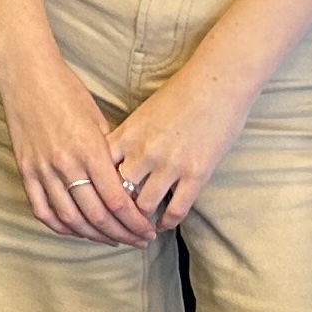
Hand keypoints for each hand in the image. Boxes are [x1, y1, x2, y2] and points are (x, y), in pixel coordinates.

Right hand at [0, 43, 151, 245]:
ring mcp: (43, 169)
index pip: (116, 200)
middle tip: (137, 240)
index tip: (147, 230)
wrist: (27, 75)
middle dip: (121, 234)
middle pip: (97, 215)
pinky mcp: (26, 170)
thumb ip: (109, 153)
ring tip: (112, 239)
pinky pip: (42, 209)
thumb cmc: (67, 91)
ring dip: (95, 235)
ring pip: (71, 218)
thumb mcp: (97, 119)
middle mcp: (66, 164)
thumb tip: (124, 182)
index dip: (134, 222)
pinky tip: (76, 230)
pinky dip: (60, 226)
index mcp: (89, 149)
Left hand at [109, 62, 257, 232]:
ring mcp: (169, 164)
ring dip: (139, 220)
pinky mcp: (195, 173)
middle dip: (114, 210)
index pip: (98, 170)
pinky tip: (163, 223)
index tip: (94, 202)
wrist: (217, 82)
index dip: (94, 190)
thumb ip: (128, 137)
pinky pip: (176, 209)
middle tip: (114, 222)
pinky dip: (167, 221)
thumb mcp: (144, 113)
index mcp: (128, 134)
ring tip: (138, 228)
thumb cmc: (181, 94)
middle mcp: (144, 151)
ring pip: (143, 205)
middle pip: (117, 192)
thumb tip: (113, 160)